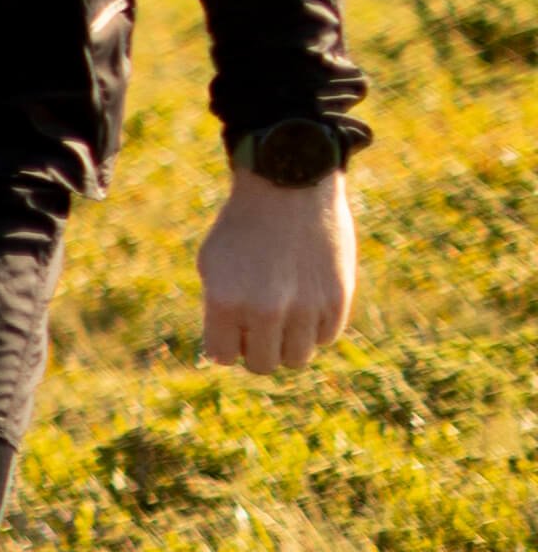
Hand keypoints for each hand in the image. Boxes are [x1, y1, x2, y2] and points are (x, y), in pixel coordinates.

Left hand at [199, 167, 356, 372]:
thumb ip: (218, 312)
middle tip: (259, 327)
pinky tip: (307, 301)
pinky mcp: (338, 300)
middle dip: (257, 350)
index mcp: (225, 302)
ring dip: (288, 344)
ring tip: (284, 316)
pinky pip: (325, 337)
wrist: (289, 187)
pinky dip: (315, 327)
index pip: (223, 356)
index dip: (226, 345)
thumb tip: (224, 356)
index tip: (231, 330)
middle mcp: (266, 311)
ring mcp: (305, 308)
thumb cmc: (244, 226)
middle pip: (263, 364)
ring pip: (297, 358)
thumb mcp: (213, 266)